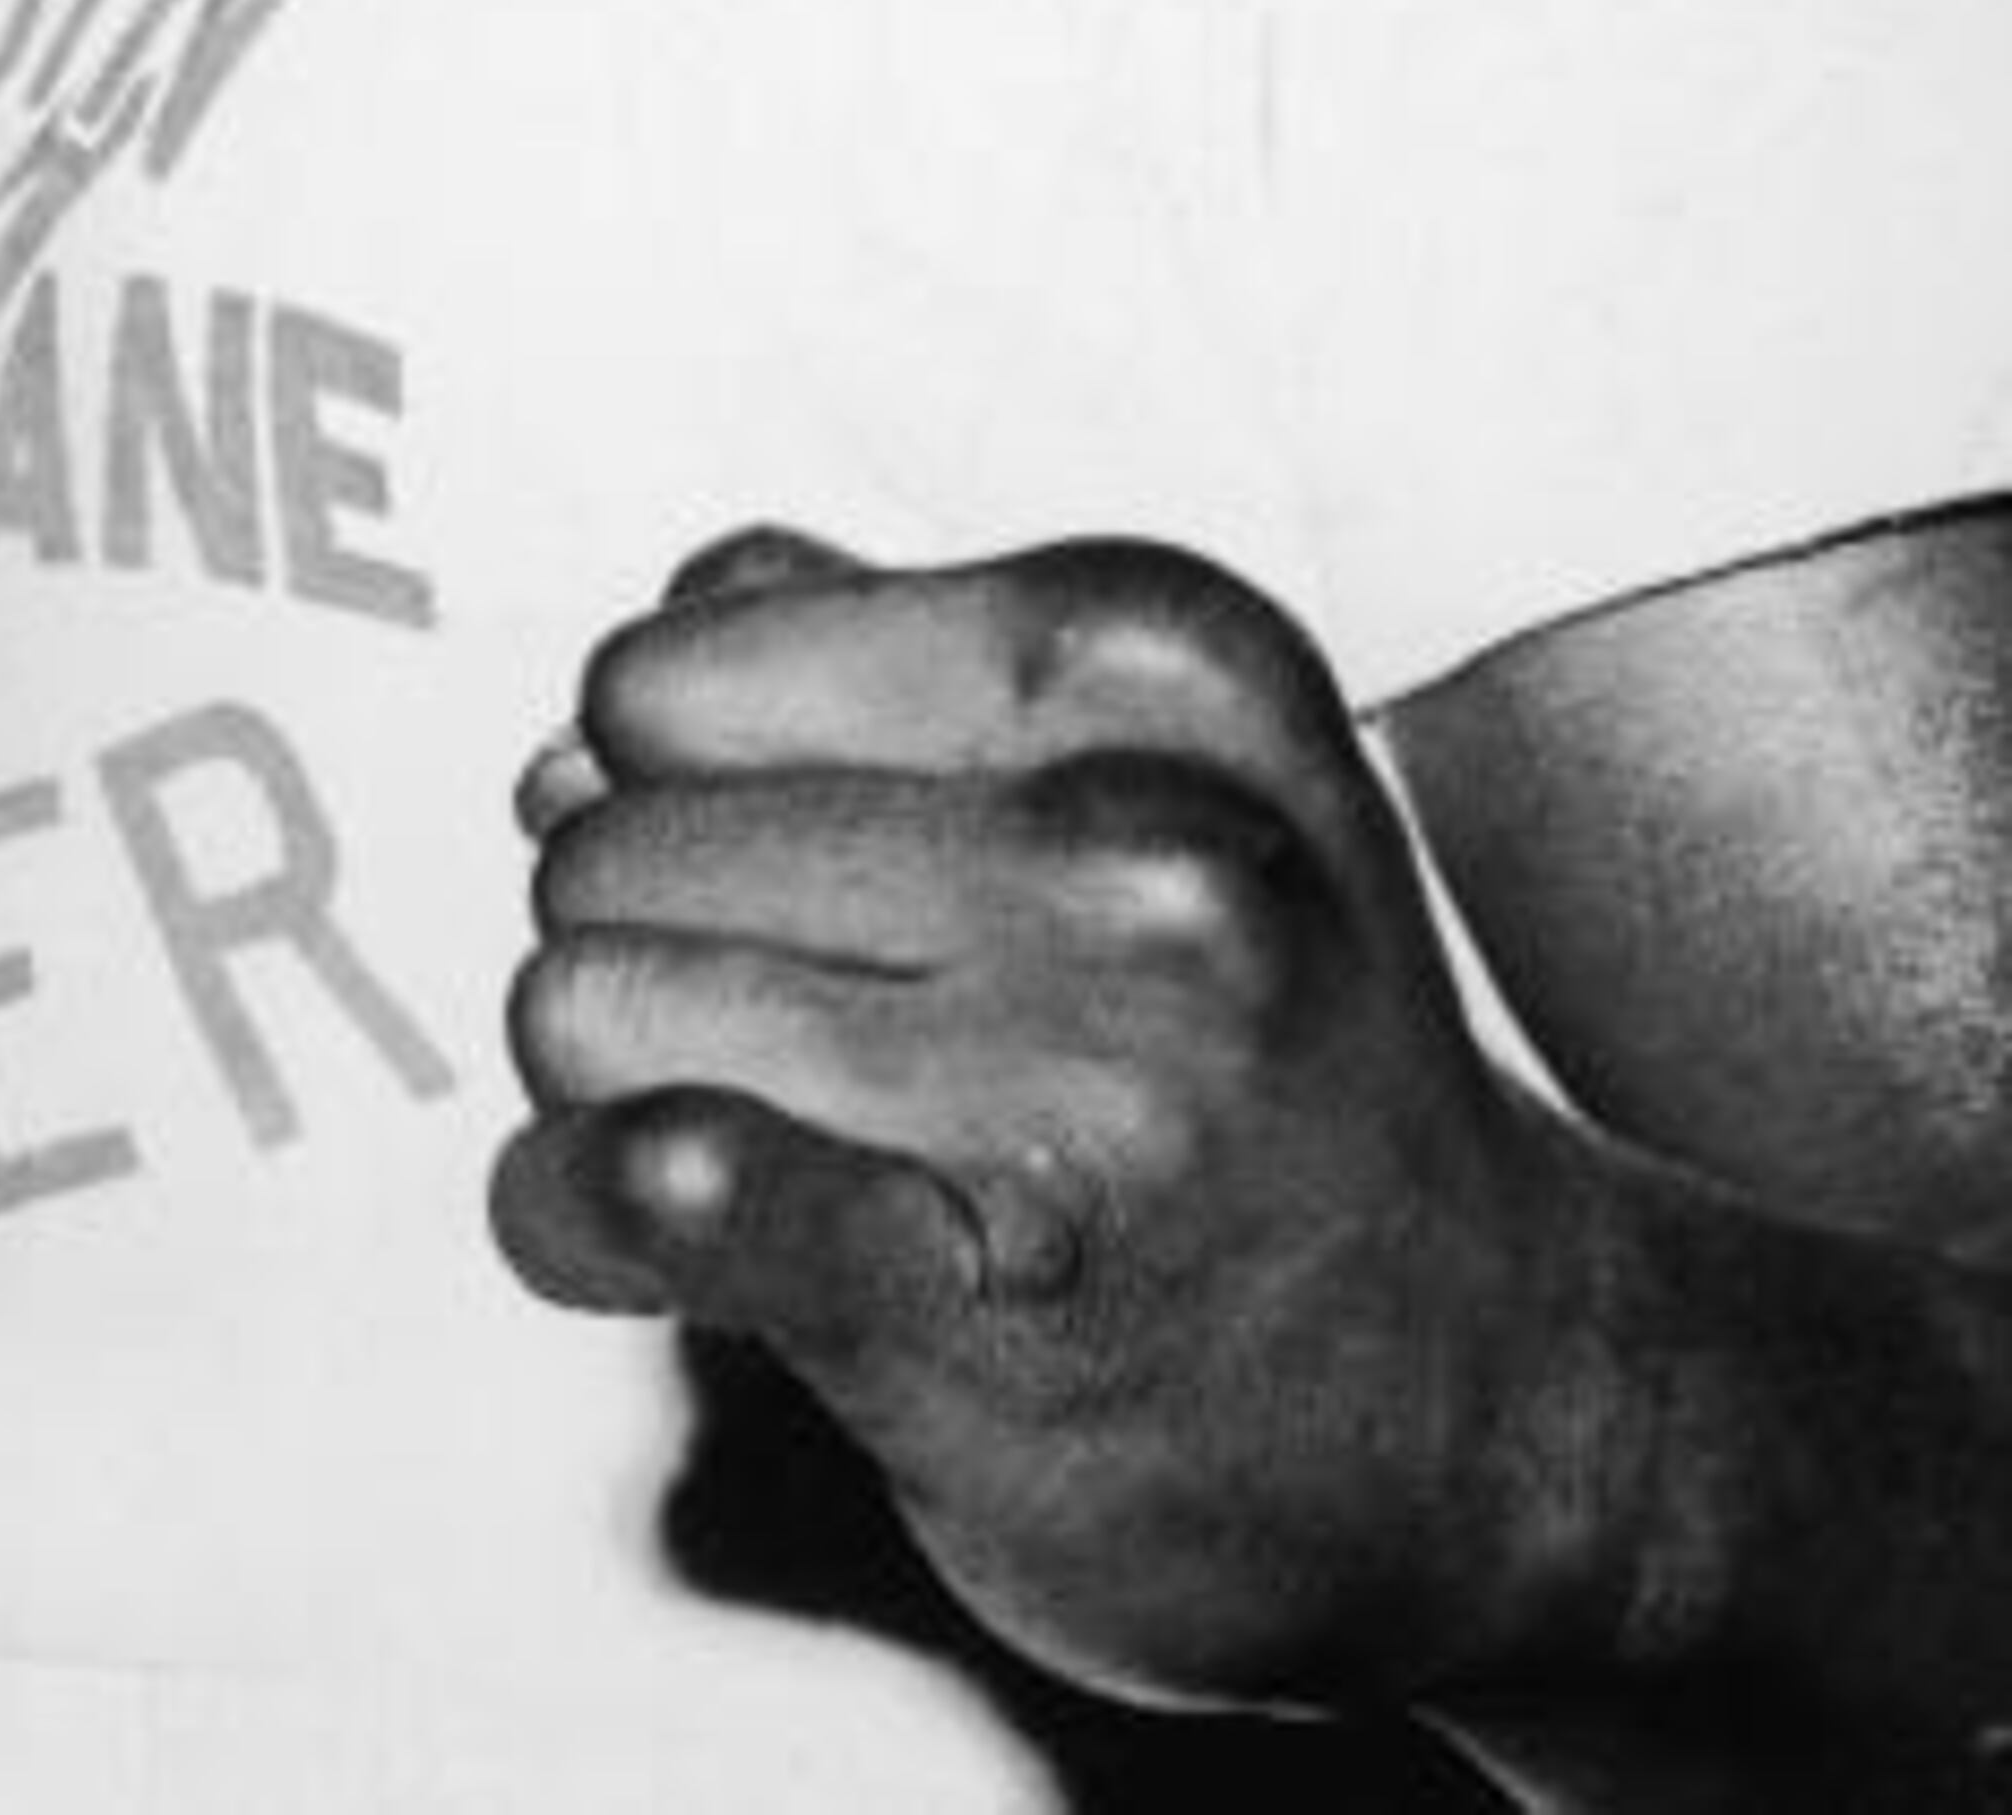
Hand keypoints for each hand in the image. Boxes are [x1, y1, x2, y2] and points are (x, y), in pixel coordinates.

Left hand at [496, 529, 1620, 1719]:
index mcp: (1155, 661)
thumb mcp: (1135, 761)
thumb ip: (836, 668)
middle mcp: (1140, 850)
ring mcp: (1076, 1081)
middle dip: (644, 946)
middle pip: (603, 841)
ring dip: (614, 1095)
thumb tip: (561, 744)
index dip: (666, 785)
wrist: (1508, 1408)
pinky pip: (638, 1180)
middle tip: (801, 1042)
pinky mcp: (987, 1303)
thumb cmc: (1261, 1049)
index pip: (666, 672)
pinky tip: (658, 1235)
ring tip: (778, 1137)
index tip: (783, 883)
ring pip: (582, 1010)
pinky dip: (575, 1212)